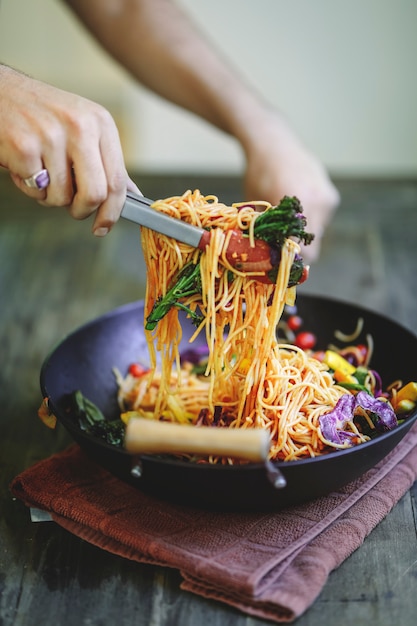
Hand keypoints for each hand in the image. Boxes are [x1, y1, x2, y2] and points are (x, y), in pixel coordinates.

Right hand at [0, 65, 138, 234]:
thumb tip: (131, 193)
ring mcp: (51, 135)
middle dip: (82, 210)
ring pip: (62, 197)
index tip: (104, 226)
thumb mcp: (83, 127)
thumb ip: (106, 161)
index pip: (118, 180)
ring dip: (50, 196)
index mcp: (100, 123)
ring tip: (41, 172)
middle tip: (73, 208)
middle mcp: (80, 126)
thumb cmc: (42, 114)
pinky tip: (24, 165)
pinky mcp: (23, 146)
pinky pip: (35, 190)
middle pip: (95, 194)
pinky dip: (28, 188)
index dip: (113, 211)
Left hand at [241, 110, 339, 261]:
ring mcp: (327, 199)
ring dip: (304, 234)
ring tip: (287, 222)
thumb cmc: (258, 175)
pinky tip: (297, 208)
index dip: (291, 260)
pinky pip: (322, 219)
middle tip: (281, 248)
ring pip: (318, 233)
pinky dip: (310, 220)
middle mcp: (317, 203)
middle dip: (297, 250)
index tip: (279, 263)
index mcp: (296, 206)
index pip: (303, 250)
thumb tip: (266, 259)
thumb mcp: (255, 205)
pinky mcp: (331, 196)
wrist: (273, 143)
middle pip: (313, 245)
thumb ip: (265, 232)